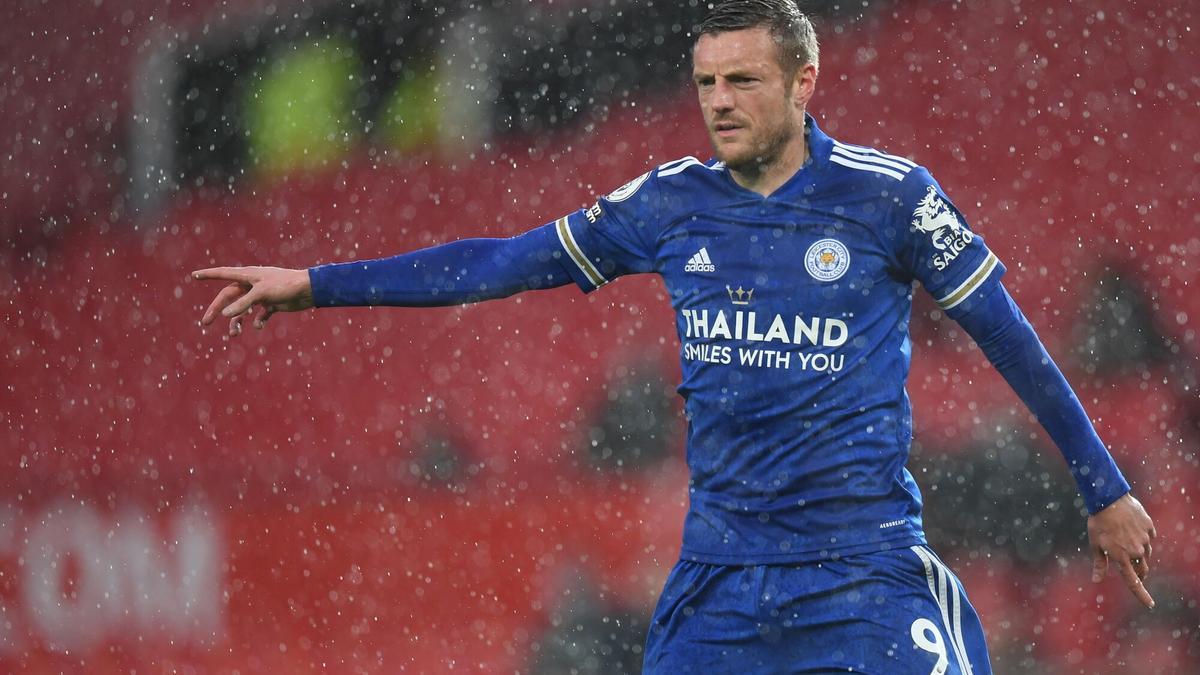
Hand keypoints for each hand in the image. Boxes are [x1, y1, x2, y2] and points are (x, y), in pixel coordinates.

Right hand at [192, 266, 313, 336]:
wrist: (309, 290)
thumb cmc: (284, 286)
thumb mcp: (261, 294)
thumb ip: (242, 304)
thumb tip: (224, 314)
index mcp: (247, 275)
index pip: (223, 274)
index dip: (208, 275)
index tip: (193, 275)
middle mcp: (252, 284)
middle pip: (229, 297)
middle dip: (217, 310)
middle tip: (205, 323)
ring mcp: (262, 295)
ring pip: (243, 310)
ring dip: (237, 322)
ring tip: (234, 335)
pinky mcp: (272, 304)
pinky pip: (260, 315)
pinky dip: (258, 322)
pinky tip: (259, 326)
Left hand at [1087, 492, 1155, 607]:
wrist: (1109, 499)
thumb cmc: (1098, 523)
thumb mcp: (1095, 544)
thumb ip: (1099, 564)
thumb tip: (1096, 581)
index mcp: (1121, 557)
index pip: (1133, 582)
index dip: (1142, 595)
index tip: (1149, 604)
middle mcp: (1136, 551)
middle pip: (1142, 570)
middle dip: (1138, 574)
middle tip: (1131, 570)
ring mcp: (1145, 539)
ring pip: (1146, 554)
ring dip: (1139, 554)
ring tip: (1125, 541)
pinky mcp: (1150, 528)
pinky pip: (1148, 538)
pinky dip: (1141, 538)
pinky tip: (1131, 529)